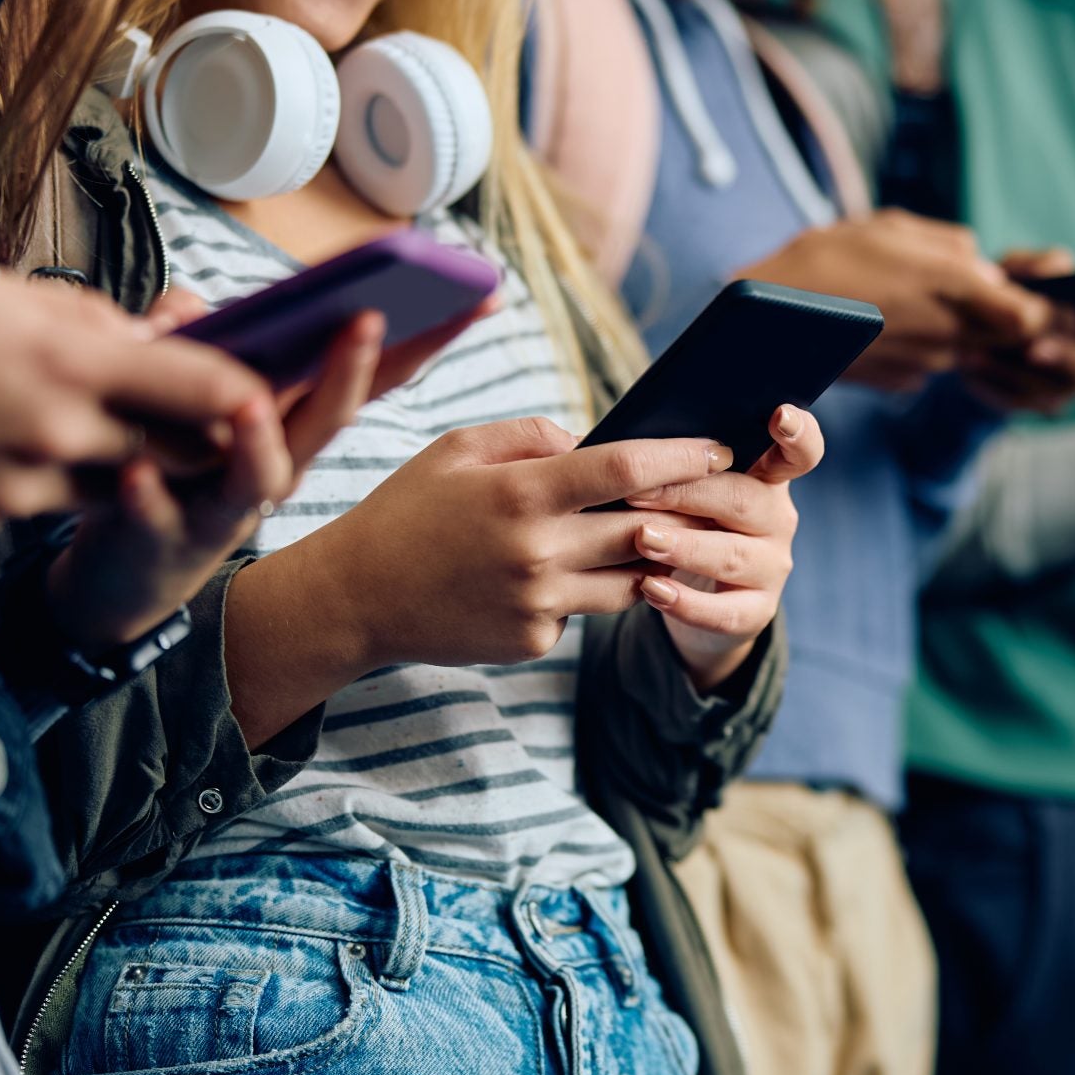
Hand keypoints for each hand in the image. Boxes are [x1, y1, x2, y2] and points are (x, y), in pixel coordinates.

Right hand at [0, 271, 271, 535]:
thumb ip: (90, 321)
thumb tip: (152, 338)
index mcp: (65, 362)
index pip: (201, 387)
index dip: (246, 390)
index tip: (267, 387)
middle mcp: (54, 433)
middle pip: (177, 452)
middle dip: (199, 436)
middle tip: (204, 414)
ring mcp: (20, 488)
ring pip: (118, 483)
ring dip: (126, 458)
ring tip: (89, 417)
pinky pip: (50, 504)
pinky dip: (54, 478)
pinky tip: (8, 442)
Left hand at [44, 291, 500, 646]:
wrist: (129, 576)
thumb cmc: (174, 476)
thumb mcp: (193, 400)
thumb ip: (193, 344)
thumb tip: (188, 303)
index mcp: (296, 422)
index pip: (373, 370)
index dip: (428, 332)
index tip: (478, 293)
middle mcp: (280, 465)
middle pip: (329, 415)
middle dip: (351, 368)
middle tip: (370, 319)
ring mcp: (228, 504)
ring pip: (258, 474)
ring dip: (259, 441)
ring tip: (251, 405)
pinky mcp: (166, 537)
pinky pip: (160, 516)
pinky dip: (150, 496)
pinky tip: (136, 470)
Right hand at [258, 420, 733, 676]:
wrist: (355, 598)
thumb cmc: (408, 510)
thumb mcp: (457, 450)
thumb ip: (531, 434)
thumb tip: (590, 441)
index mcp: (521, 493)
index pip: (625, 468)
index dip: (681, 456)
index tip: (719, 449)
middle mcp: (538, 551)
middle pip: (646, 529)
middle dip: (688, 513)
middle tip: (717, 496)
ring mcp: (539, 603)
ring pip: (633, 580)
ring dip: (655, 558)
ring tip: (667, 534)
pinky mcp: (534, 639)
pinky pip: (586, 610)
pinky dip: (590, 590)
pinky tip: (571, 575)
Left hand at [627, 405, 824, 688]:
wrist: (694, 592)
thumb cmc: (681, 520)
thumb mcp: (681, 486)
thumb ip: (661, 460)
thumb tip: (589, 439)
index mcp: (765, 476)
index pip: (800, 451)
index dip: (797, 433)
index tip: (779, 415)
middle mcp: (777, 518)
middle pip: (745, 498)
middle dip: (689, 494)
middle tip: (639, 492)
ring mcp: (772, 566)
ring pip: (733, 555)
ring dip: (685, 546)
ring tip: (643, 539)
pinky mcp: (757, 610)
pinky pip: (726, 611)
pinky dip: (687, 603)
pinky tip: (651, 590)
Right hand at [737, 209, 1050, 390]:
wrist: (768, 320)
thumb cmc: (828, 258)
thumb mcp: (895, 228)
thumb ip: (952, 247)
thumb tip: (985, 267)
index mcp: (953, 286)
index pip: (1031, 314)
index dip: (1037, 304)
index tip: (1022, 287)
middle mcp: (949, 334)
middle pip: (1003, 334)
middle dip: (996, 313)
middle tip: (959, 287)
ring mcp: (926, 364)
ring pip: (965, 345)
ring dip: (953, 325)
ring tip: (905, 296)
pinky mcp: (902, 381)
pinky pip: (931, 361)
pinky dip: (920, 343)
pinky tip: (884, 322)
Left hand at [960, 249, 1074, 412]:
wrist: (976, 325)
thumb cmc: (1018, 289)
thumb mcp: (1025, 268)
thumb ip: (1042, 263)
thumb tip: (1054, 271)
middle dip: (1074, 358)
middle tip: (1035, 347)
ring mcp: (1071, 388)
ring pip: (1060, 392)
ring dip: (1020, 371)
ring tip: (982, 349)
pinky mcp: (1035, 404)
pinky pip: (1021, 403)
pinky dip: (993, 381)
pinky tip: (972, 361)